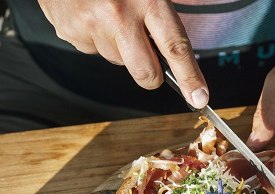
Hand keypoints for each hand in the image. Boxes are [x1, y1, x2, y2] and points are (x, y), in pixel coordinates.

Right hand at [38, 0, 208, 107]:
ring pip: (118, 61)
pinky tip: (93, 17)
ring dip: (120, 48)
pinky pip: (93, 51)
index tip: (199, 98)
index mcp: (147, 0)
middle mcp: (119, 15)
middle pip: (146, 72)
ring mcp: (91, 25)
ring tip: (111, 18)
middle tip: (152, 62)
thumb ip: (163, 20)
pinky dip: (97, 39)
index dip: (190, 77)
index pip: (175, 48)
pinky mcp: (70, 32)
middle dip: (152, 76)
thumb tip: (178, 60)